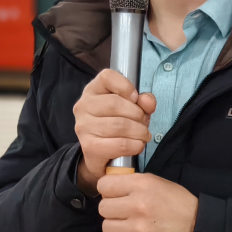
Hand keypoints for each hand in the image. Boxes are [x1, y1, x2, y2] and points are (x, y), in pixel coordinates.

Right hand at [73, 69, 155, 195]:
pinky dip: (134, 145)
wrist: (100, 154)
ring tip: (143, 135)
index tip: (135, 98)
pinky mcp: (89, 147)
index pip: (107, 77)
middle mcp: (83, 106)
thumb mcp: (132, 108)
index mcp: (93, 90)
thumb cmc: (116, 124)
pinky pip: (119, 144)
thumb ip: (142, 101)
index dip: (126, 86)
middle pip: (115, 103)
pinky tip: (138, 145)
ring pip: (119, 125)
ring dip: (139, 131)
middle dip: (137, 114)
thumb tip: (148, 102)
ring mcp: (84, 127)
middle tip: (144, 123)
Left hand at [98, 173, 198, 231]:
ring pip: (107, 227)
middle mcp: (136, 207)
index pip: (104, 185)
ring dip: (116, 225)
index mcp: (141, 186)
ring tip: (131, 225)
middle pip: (103, 208)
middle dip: (112, 209)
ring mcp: (136, 231)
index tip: (114, 194)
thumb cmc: (178, 203)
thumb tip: (110, 186)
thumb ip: (133, 183)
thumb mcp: (157, 183)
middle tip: (124, 211)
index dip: (108, 190)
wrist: (198, 230)